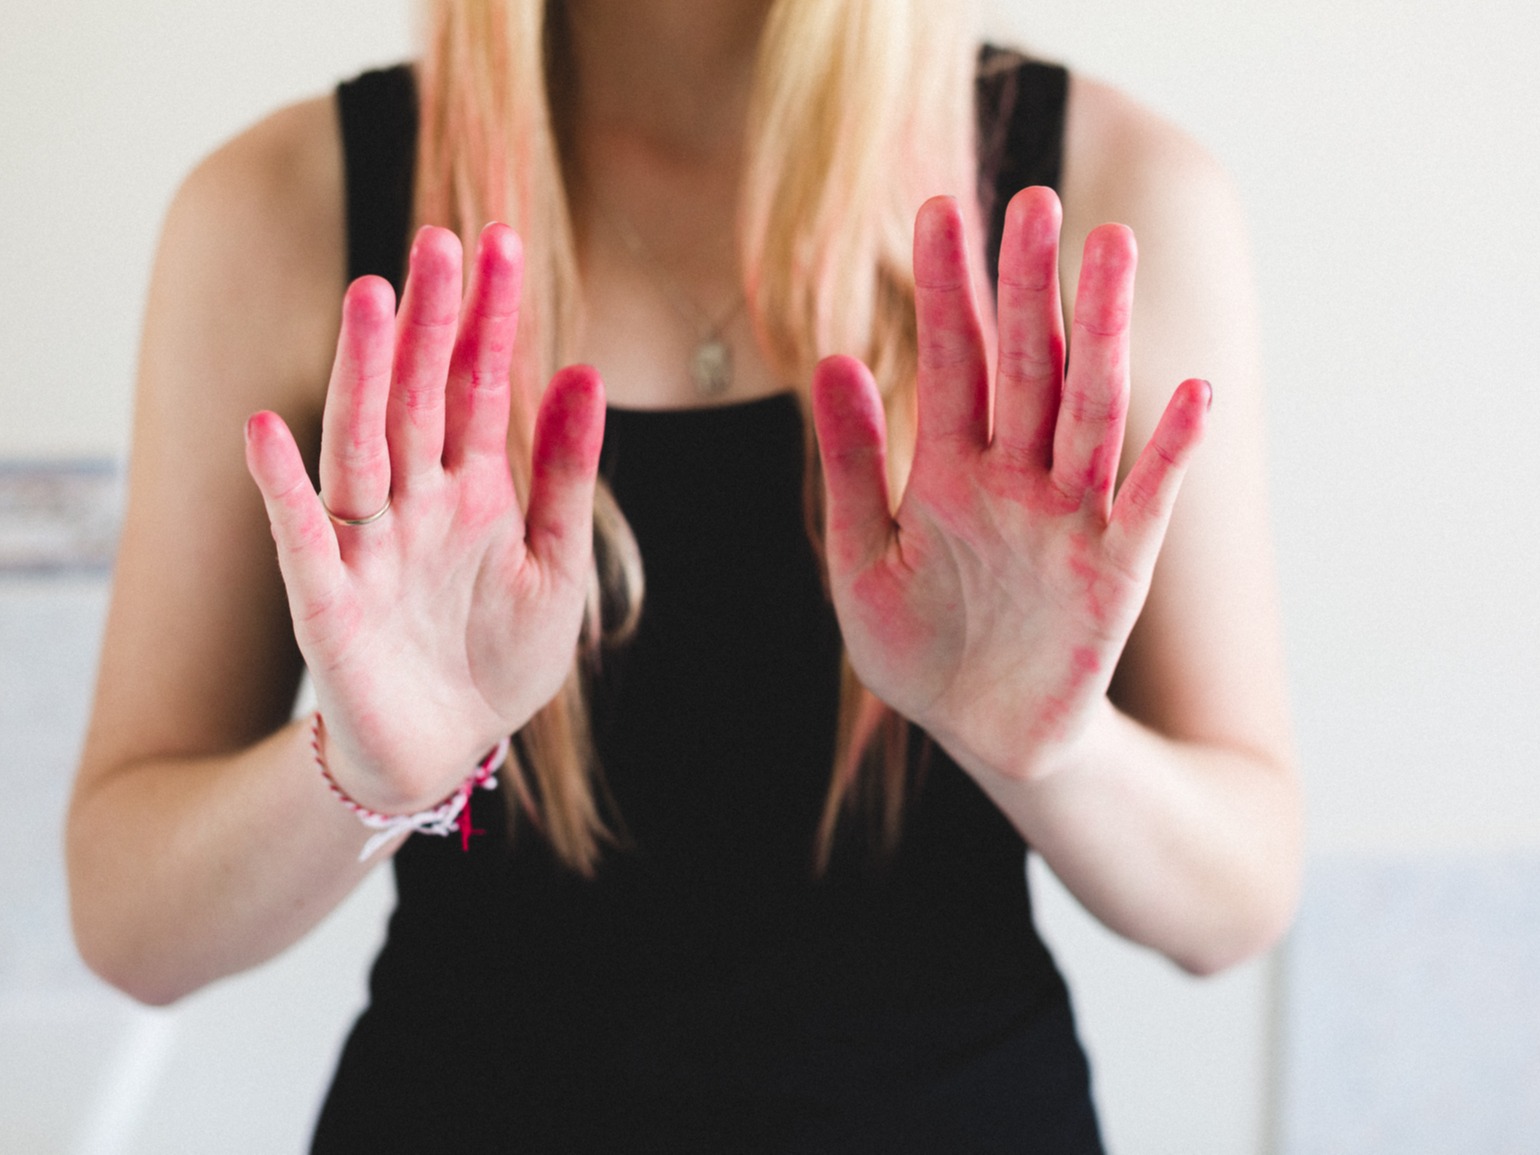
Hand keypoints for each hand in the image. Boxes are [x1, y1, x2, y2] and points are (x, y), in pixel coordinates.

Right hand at [244, 225, 603, 812]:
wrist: (452, 749)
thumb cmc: (499, 656)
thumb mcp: (555, 561)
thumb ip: (562, 472)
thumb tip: (585, 370)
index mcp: (475, 490)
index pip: (477, 385)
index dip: (488, 318)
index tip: (497, 239)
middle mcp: (417, 503)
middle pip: (417, 396)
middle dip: (429, 323)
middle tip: (438, 241)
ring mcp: (369, 546)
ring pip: (362, 444)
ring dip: (362, 374)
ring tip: (369, 297)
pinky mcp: (328, 604)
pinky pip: (302, 538)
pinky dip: (283, 488)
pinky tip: (266, 429)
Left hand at [811, 189, 1209, 781]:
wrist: (978, 733)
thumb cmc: (915, 647)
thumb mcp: (859, 558)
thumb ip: (850, 465)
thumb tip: (833, 360)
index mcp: (947, 471)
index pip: (952, 361)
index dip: (946, 290)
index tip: (938, 211)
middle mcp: (1014, 479)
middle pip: (1029, 365)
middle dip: (1030, 286)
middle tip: (1035, 201)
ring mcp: (1070, 518)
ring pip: (1089, 410)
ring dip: (1102, 335)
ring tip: (1109, 250)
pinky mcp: (1116, 570)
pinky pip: (1147, 501)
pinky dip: (1169, 451)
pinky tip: (1188, 392)